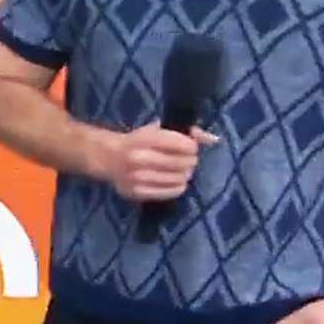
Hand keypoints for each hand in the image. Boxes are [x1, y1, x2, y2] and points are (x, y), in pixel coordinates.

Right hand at [99, 121, 219, 201]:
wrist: (109, 158)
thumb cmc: (138, 141)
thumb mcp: (158, 131)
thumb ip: (186, 133)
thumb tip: (214, 139)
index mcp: (145, 138)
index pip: (184, 145)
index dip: (192, 147)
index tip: (189, 147)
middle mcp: (140, 158)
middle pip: (183, 163)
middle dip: (189, 162)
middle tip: (186, 161)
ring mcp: (138, 178)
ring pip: (179, 179)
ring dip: (184, 174)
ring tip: (180, 171)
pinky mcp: (138, 192)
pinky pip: (170, 192)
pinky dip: (177, 187)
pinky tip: (175, 181)